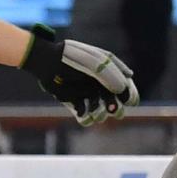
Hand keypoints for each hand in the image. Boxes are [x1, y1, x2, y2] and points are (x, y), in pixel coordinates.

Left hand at [22, 25, 137, 126]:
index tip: (127, 100)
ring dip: (99, 114)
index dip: (129, 94)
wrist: (46, 62)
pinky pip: (84, 115)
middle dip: (116, 108)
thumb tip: (123, 90)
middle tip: (114, 111)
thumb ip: (111, 76)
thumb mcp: (95, 63)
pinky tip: (83, 116)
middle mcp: (99, 83)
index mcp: (108, 71)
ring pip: (99, 110)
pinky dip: (86, 118)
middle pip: (114, 101)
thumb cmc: (72, 59)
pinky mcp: (74, 101)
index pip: (125, 86)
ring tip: (95, 114)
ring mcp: (87, 93)